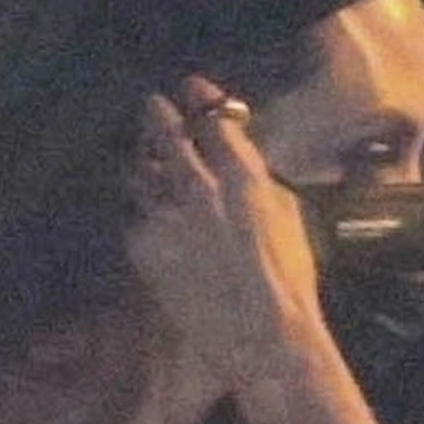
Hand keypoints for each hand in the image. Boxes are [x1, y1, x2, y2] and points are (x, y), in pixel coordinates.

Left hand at [126, 75, 324, 391]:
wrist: (261, 335)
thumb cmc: (289, 282)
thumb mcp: (287, 216)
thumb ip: (258, 180)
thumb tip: (241, 159)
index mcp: (243, 175)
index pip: (213, 118)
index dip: (200, 98)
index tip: (191, 88)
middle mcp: (200, 187)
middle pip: (167, 134)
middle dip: (157, 117)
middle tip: (153, 107)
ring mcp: (167, 216)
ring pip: (141, 174)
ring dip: (143, 166)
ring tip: (146, 166)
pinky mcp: (144, 247)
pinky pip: (134, 219)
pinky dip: (140, 216)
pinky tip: (149, 223)